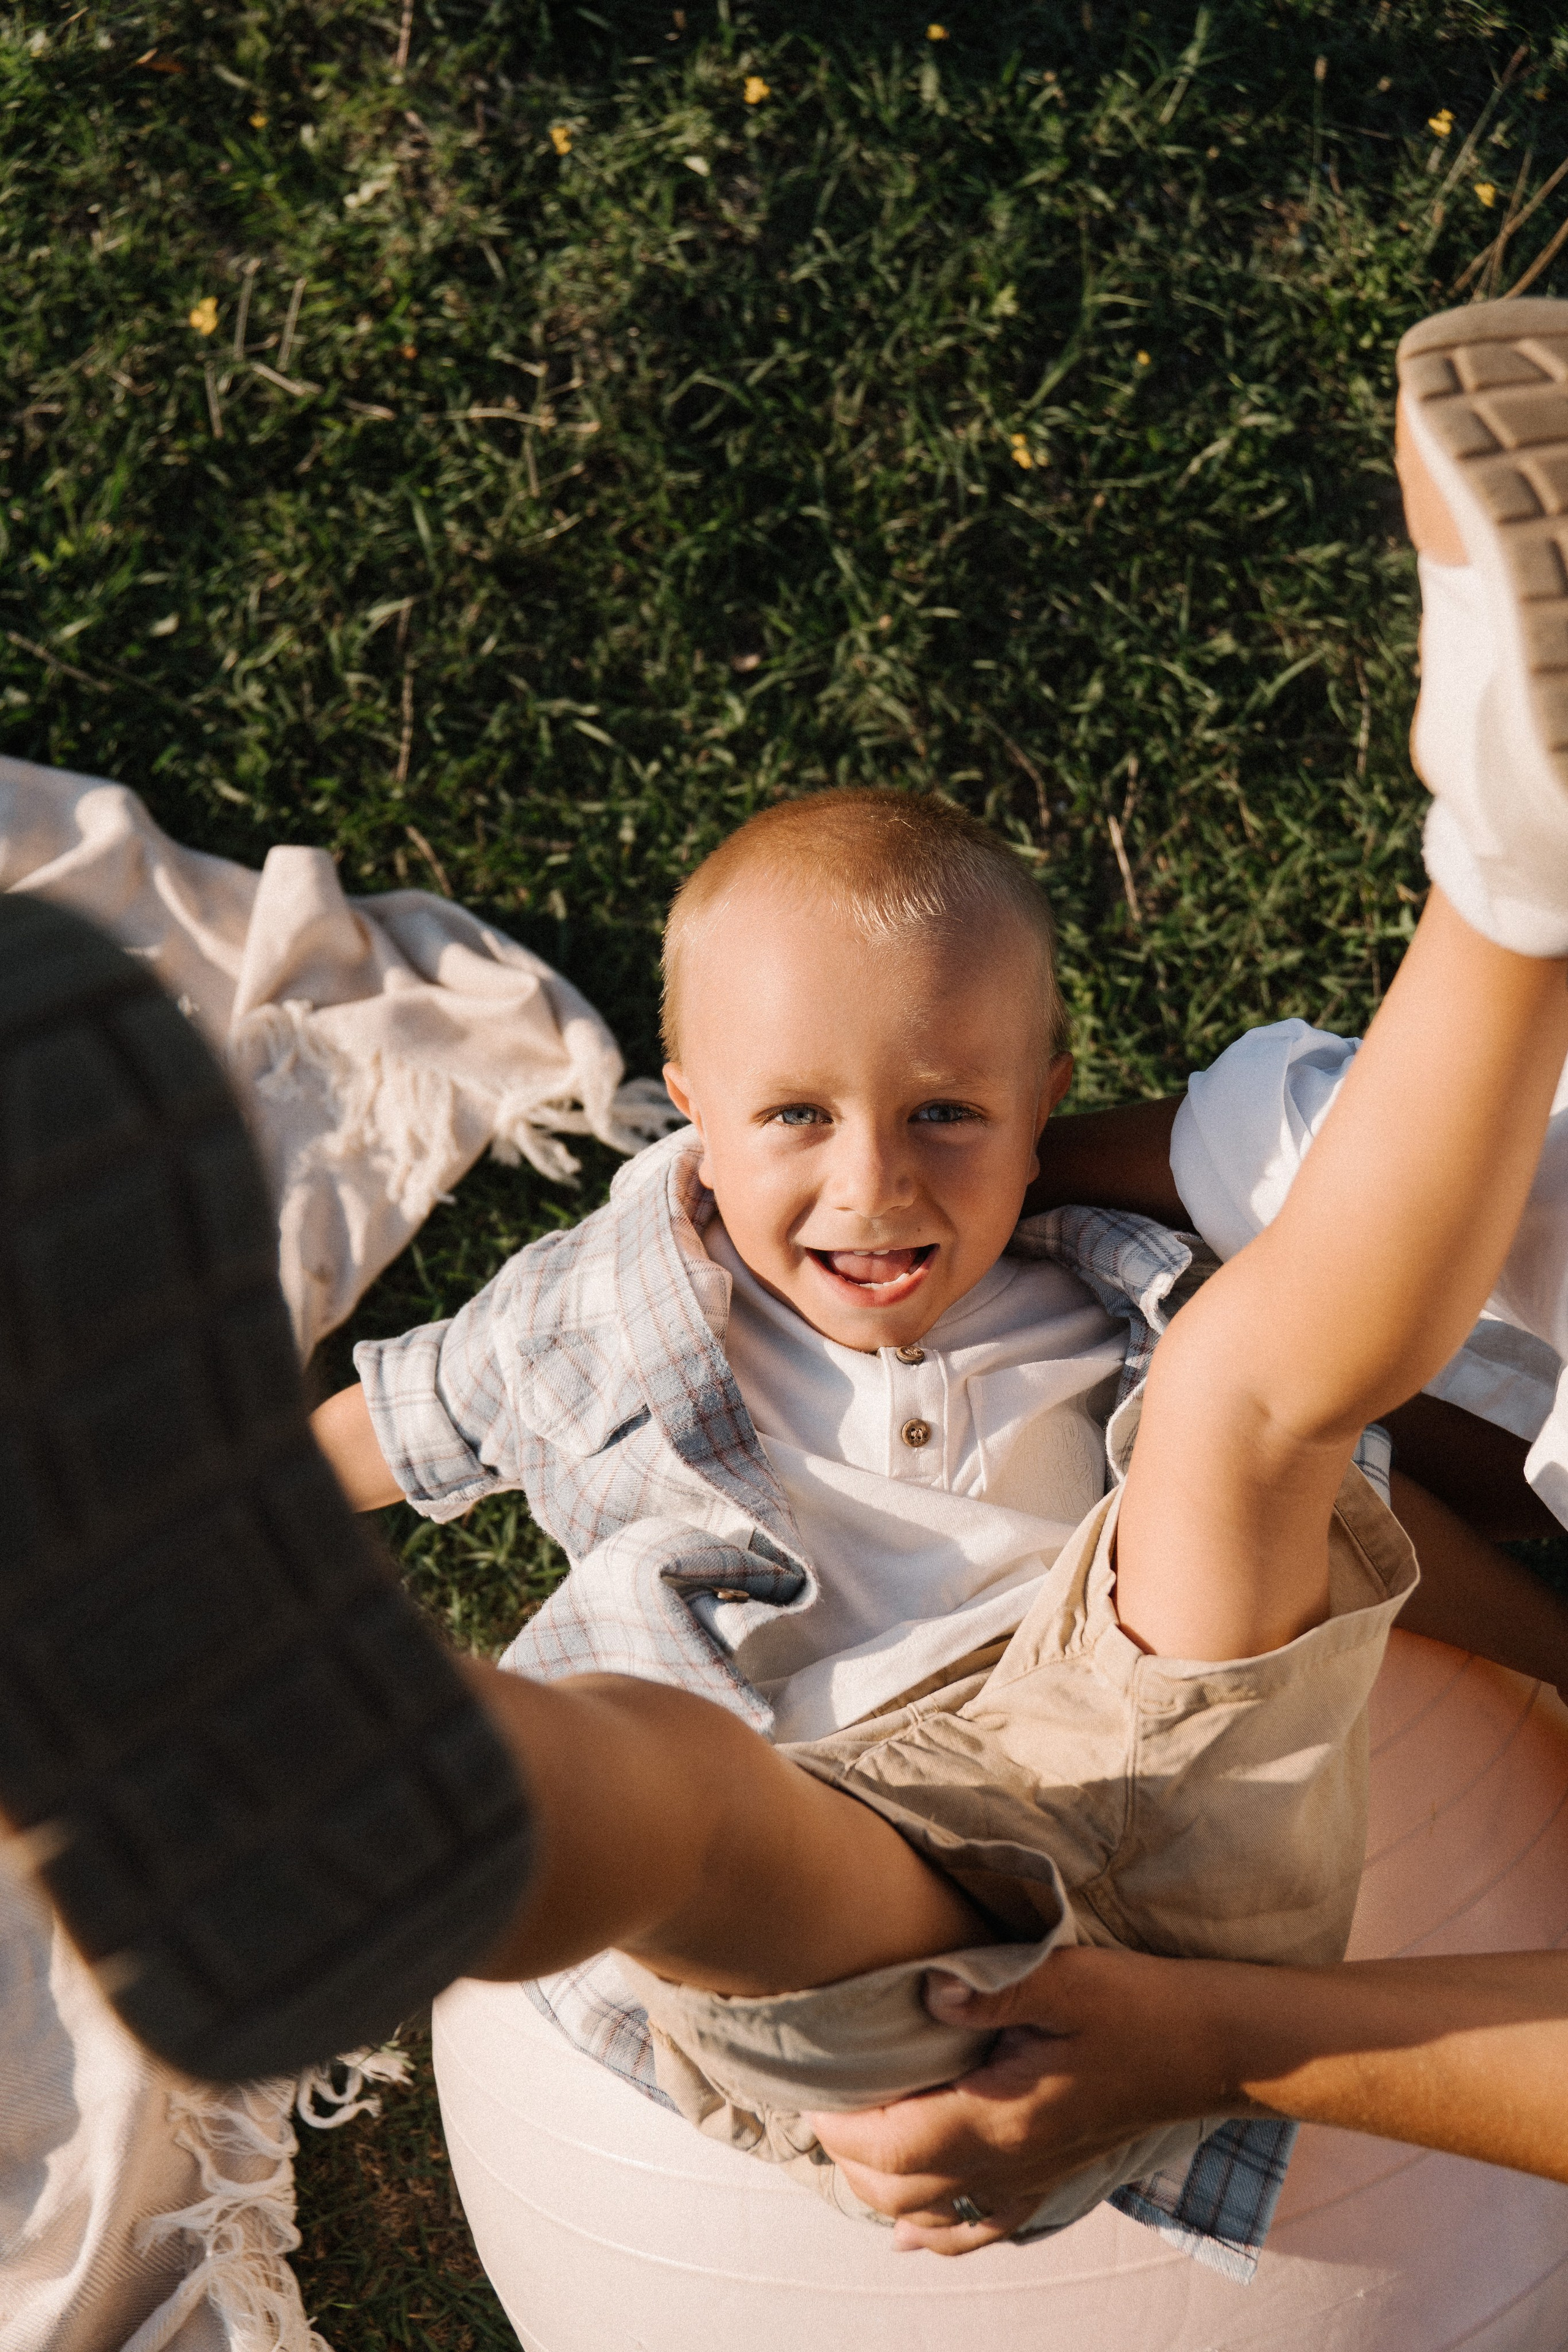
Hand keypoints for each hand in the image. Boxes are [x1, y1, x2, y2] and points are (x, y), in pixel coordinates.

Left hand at [808, 1944, 1242, 2255]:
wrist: (1208, 2048)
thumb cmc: (1137, 2006)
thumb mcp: (1065, 1979)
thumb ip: (990, 1991)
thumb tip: (926, 1993)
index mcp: (1002, 2120)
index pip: (894, 2145)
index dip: (839, 2125)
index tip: (805, 2086)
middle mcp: (1008, 2166)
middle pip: (897, 2187)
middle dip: (844, 2153)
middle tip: (813, 2100)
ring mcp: (1029, 2182)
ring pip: (927, 2215)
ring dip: (876, 2185)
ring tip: (843, 2145)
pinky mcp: (1048, 2180)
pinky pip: (978, 2229)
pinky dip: (933, 2233)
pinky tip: (907, 2233)